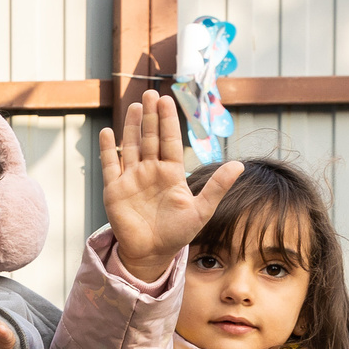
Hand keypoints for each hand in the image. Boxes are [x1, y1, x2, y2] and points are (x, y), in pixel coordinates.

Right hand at [99, 91, 240, 281]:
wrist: (152, 253)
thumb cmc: (177, 233)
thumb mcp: (202, 210)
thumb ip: (217, 186)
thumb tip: (240, 165)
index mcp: (171, 173)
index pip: (169, 141)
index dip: (168, 121)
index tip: (167, 100)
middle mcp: (150, 170)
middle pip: (149, 138)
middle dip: (150, 116)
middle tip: (150, 94)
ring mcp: (131, 178)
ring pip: (130, 146)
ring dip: (132, 127)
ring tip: (135, 106)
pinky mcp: (114, 190)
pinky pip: (110, 166)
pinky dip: (108, 150)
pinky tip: (108, 133)